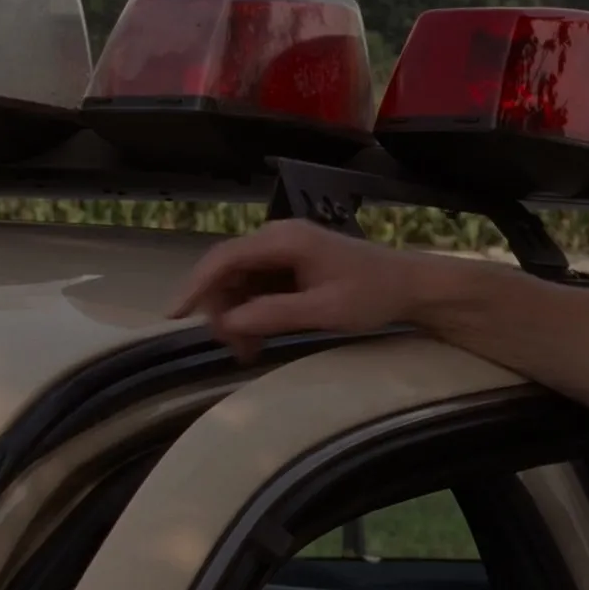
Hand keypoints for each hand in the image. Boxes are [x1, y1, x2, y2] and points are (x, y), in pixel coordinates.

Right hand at [169, 219, 429, 361]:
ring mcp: (287, 250)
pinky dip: (254, 311)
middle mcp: (280, 237)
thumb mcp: (324, 310)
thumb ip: (274, 314)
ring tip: (249, 352)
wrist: (413, 286)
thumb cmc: (374, 295)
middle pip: (228, 271)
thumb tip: (228, 323)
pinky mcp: (294, 264)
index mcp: (285, 240)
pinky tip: (261, 337)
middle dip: (223, 311)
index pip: (224, 259)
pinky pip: (259, 285)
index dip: (195, 286)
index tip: (175, 315)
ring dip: (238, 315)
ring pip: (241, 281)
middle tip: (235, 351)